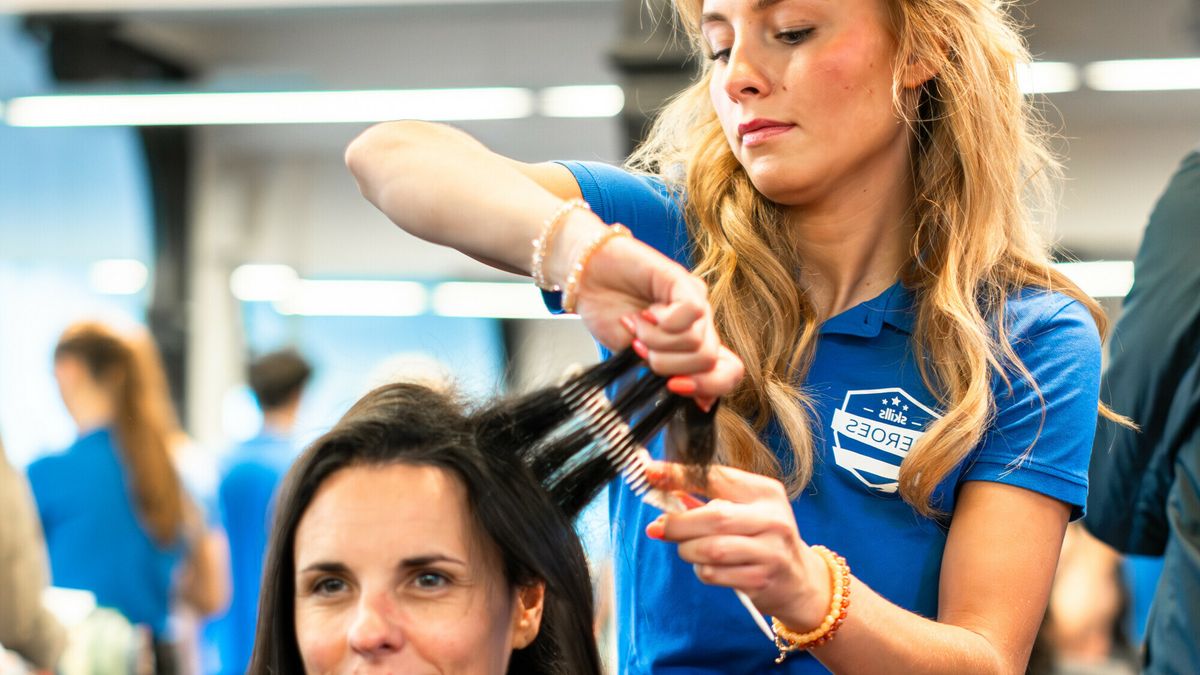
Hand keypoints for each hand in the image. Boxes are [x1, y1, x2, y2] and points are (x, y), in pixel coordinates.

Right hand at [573, 233, 743, 402]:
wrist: (584, 279)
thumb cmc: (608, 315)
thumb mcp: (635, 359)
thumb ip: (666, 376)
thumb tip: (701, 403)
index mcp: (693, 346)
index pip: (729, 372)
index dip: (708, 387)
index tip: (673, 387)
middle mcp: (701, 323)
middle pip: (709, 362)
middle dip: (668, 365)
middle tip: (641, 348)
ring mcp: (694, 301)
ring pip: (696, 342)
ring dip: (656, 341)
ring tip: (637, 325)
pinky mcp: (682, 280)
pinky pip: (690, 312)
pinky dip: (661, 322)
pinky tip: (645, 314)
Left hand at [643, 460, 831, 629]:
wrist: (798, 579)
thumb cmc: (762, 537)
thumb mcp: (744, 510)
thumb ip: (704, 502)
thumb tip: (659, 496)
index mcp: (765, 492)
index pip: (716, 477)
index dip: (680, 475)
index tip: (652, 473)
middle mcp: (772, 518)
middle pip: (714, 517)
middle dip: (677, 523)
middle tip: (659, 527)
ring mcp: (770, 550)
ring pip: (710, 549)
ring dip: (688, 550)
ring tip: (688, 549)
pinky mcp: (761, 579)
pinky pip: (714, 574)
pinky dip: (701, 570)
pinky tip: (709, 567)